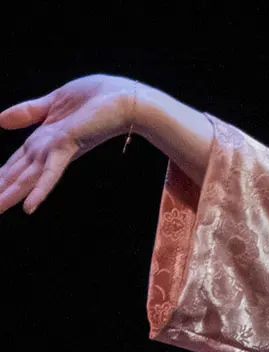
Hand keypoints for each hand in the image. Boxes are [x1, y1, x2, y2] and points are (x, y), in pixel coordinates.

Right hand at [0, 74, 136, 214]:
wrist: (126, 97)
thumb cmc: (98, 97)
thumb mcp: (54, 101)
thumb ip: (29, 112)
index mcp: (45, 139)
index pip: (17, 160)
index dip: (3, 174)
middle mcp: (50, 148)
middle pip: (19, 172)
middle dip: (2, 188)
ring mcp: (58, 150)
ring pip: (29, 177)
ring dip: (11, 193)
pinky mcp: (69, 147)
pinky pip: (50, 171)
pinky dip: (39, 189)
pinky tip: (28, 207)